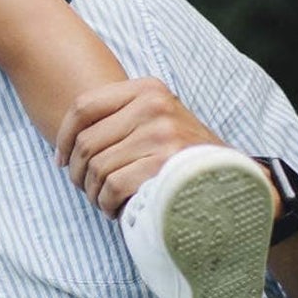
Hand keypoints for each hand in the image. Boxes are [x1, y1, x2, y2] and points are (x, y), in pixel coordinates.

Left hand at [54, 77, 227, 216]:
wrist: (236, 179)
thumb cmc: (183, 154)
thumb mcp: (155, 121)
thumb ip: (118, 119)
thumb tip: (63, 145)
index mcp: (147, 89)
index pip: (83, 107)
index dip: (63, 137)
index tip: (60, 160)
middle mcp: (155, 104)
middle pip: (87, 142)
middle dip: (77, 172)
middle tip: (85, 189)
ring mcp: (163, 132)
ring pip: (98, 166)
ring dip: (93, 192)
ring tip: (104, 201)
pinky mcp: (167, 162)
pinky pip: (114, 185)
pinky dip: (107, 203)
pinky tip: (115, 209)